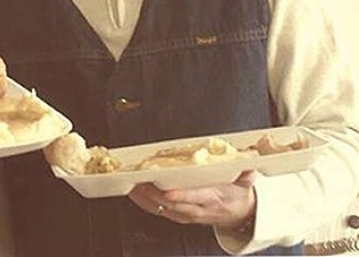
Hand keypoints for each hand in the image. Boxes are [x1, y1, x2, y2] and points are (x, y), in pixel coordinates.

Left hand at [128, 170, 256, 228]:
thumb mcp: (246, 183)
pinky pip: (159, 211)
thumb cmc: (237, 194)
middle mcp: (198, 209)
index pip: (195, 197)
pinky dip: (145, 203)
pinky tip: (134, 194)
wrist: (239, 214)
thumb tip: (248, 163)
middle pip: (173, 204)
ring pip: (163, 209)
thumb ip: (246, 172)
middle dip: (155, 193)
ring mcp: (187, 214)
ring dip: (145, 198)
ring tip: (132, 185)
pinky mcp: (180, 216)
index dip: (181, 195)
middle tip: (140, 181)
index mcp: (213, 198)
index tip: (168, 191)